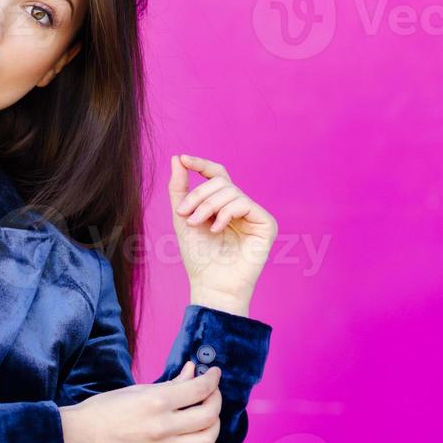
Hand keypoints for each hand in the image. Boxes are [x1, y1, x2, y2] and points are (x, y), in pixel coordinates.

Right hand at [59, 361, 222, 442]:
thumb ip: (169, 384)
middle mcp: (163, 427)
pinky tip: (191, 432)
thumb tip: (192, 371)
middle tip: (211, 392)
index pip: (199, 390)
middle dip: (216, 400)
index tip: (214, 373)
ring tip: (205, 415)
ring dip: (213, 425)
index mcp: (155, 402)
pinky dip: (198, 442)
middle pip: (210, 416)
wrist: (78, 440)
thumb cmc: (101, 410)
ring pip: (208, 440)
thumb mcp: (134, 390)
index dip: (212, 379)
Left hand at [169, 153, 276, 308]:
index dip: (201, 164)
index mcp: (222, 204)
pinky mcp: (266, 223)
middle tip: (183, 214)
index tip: (183, 159)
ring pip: (230, 191)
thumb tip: (177, 158)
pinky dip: (225, 213)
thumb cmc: (198, 256)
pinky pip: (243, 203)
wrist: (211, 284)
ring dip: (207, 206)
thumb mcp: (182, 218)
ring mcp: (254, 214)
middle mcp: (240, 206)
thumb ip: (179, 189)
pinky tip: (217, 229)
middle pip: (219, 181)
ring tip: (196, 224)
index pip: (216, 175)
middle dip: (198, 195)